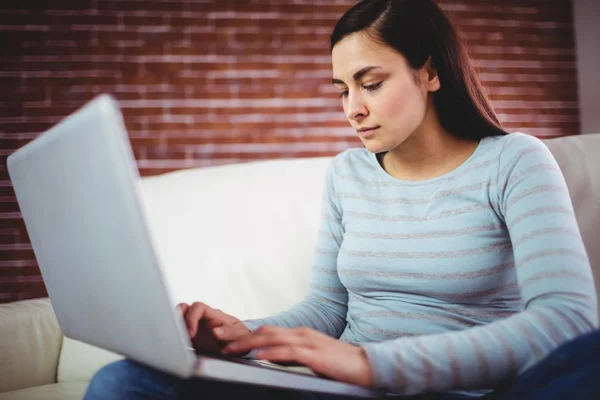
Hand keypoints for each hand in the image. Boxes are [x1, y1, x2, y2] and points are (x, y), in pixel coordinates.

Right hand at [177, 302, 250, 353]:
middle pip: (185, 308)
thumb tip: (215, 332)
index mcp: (214, 315)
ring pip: (180, 317)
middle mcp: (202, 318)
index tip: (191, 333)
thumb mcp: (239, 334)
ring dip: (175, 326)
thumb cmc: (239, 336)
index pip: (198, 307)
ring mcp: (196, 326)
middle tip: (180, 335)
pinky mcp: (192, 336)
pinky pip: (179, 331)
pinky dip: (176, 335)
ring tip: (178, 339)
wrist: (239, 344)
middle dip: (178, 319)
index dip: (191, 318)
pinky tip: (179, 345)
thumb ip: (228, 332)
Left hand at [222, 326, 373, 386]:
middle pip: (264, 331)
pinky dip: (272, 353)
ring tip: (229, 348)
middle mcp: (301, 333)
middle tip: (217, 338)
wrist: (366, 364)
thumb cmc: (340, 364)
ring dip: (248, 343)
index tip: (225, 338)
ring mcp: (308, 342)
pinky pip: (289, 352)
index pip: (266, 331)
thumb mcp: (311, 357)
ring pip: (272, 339)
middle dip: (238, 335)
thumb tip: (270, 359)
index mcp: (299, 334)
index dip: (244, 334)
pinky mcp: (315, 354)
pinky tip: (259, 356)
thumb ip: (292, 356)